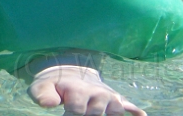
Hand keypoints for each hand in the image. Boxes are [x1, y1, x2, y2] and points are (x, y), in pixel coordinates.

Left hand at [28, 65, 145, 115]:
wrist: (70, 71)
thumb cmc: (54, 84)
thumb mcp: (42, 87)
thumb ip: (42, 94)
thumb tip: (49, 104)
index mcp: (77, 90)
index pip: (78, 111)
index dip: (71, 115)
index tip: (66, 113)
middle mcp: (95, 92)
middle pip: (96, 113)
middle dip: (89, 115)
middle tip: (82, 111)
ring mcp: (107, 96)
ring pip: (115, 110)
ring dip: (111, 115)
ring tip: (102, 114)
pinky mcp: (116, 99)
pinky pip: (129, 105)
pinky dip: (134, 110)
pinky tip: (141, 115)